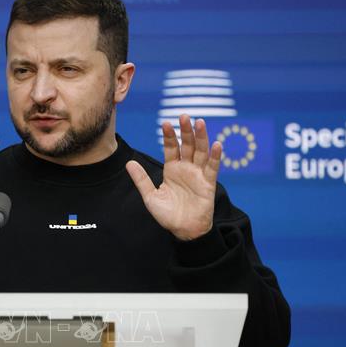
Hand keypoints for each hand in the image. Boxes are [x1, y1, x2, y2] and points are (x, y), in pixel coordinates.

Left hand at [126, 115, 221, 240]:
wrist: (183, 231)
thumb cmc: (167, 215)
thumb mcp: (150, 196)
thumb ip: (141, 179)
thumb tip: (129, 163)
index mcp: (172, 170)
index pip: (171, 148)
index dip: (169, 136)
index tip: (165, 123)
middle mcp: (186, 168)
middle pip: (187, 145)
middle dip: (185, 131)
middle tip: (184, 116)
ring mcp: (198, 174)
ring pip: (201, 151)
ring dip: (201, 137)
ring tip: (199, 122)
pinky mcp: (208, 183)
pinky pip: (212, 168)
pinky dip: (215, 156)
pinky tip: (217, 144)